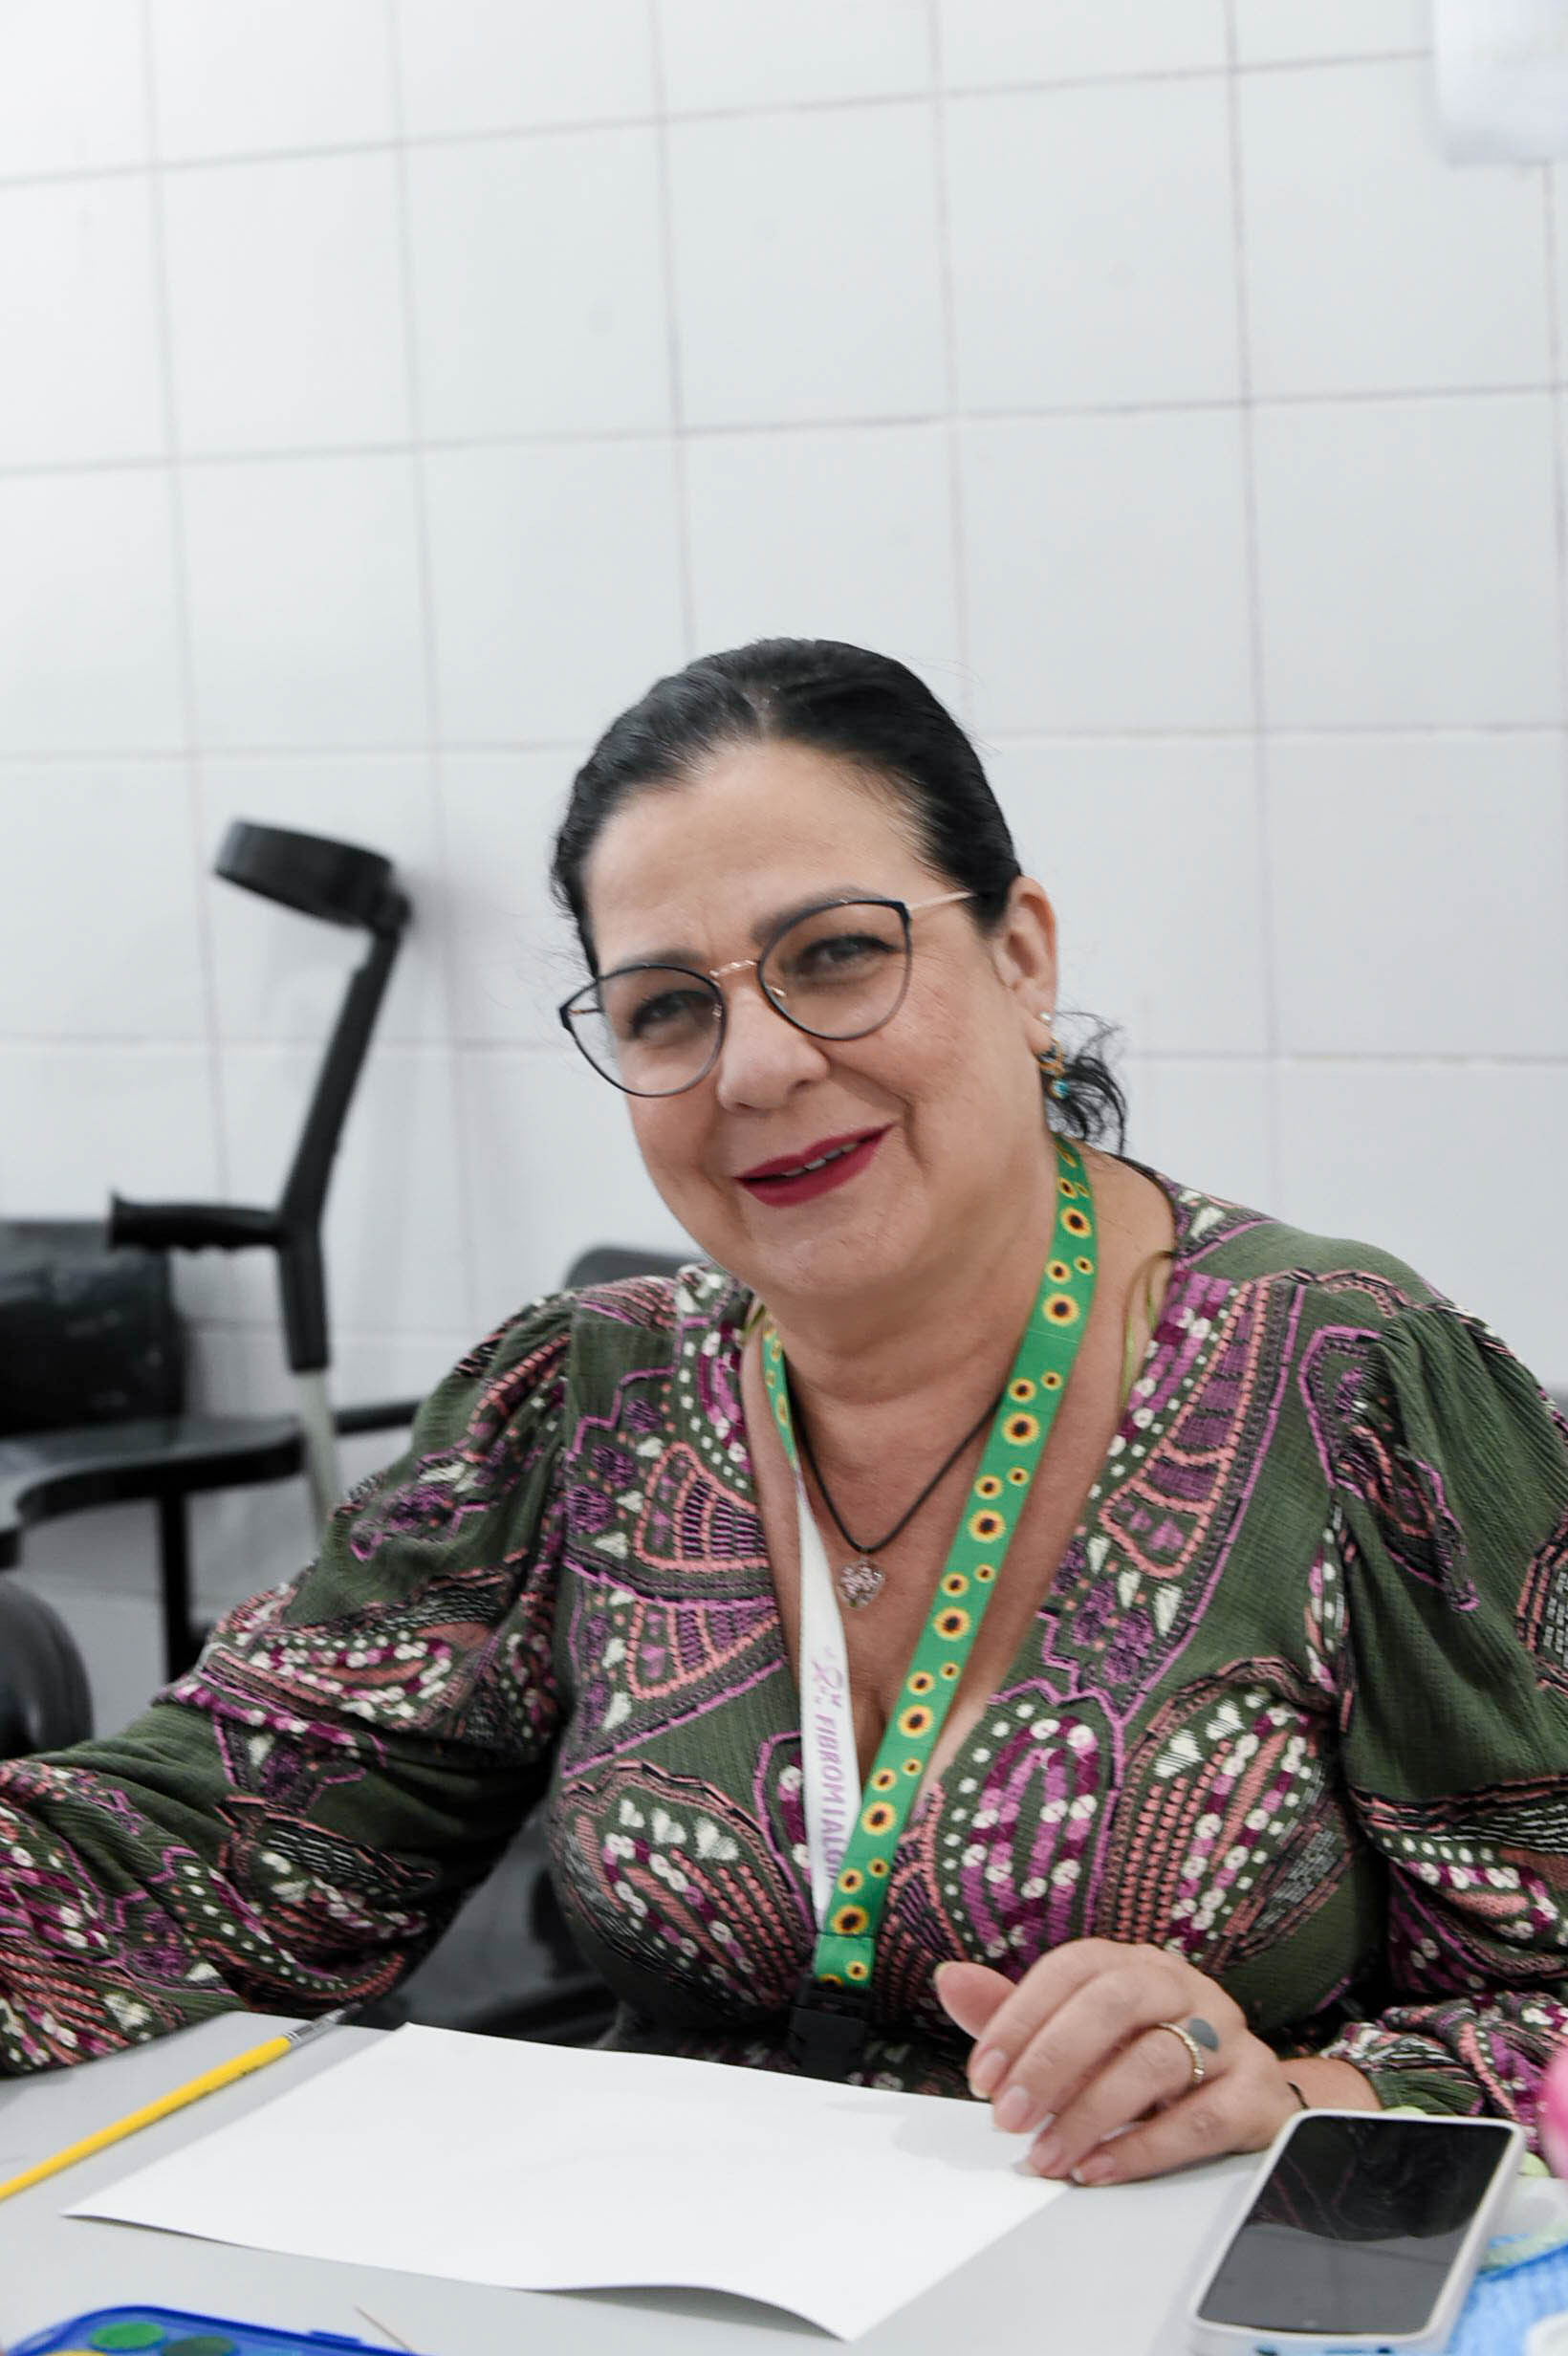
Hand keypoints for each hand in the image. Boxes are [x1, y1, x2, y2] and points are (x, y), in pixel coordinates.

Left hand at [936, 1939, 1334, 2184]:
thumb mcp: (1079, 2036)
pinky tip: (1099, 2169)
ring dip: (1090, 2113)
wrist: (1250, 2098)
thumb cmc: (1146, 2059)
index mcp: (1133, 1963)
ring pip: (1155, 2061)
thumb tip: (948, 1978)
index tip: (982, 2077)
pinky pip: (1201, 2118)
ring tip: (1047, 2156)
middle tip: (1008, 2118)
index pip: (1071, 1969)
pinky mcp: (1257, 2092)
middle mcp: (1181, 1986)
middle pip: (1114, 2002)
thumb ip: (1014, 2013)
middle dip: (1051, 2060)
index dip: (1020, 2017)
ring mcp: (1227, 2035)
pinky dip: (1144, 2148)